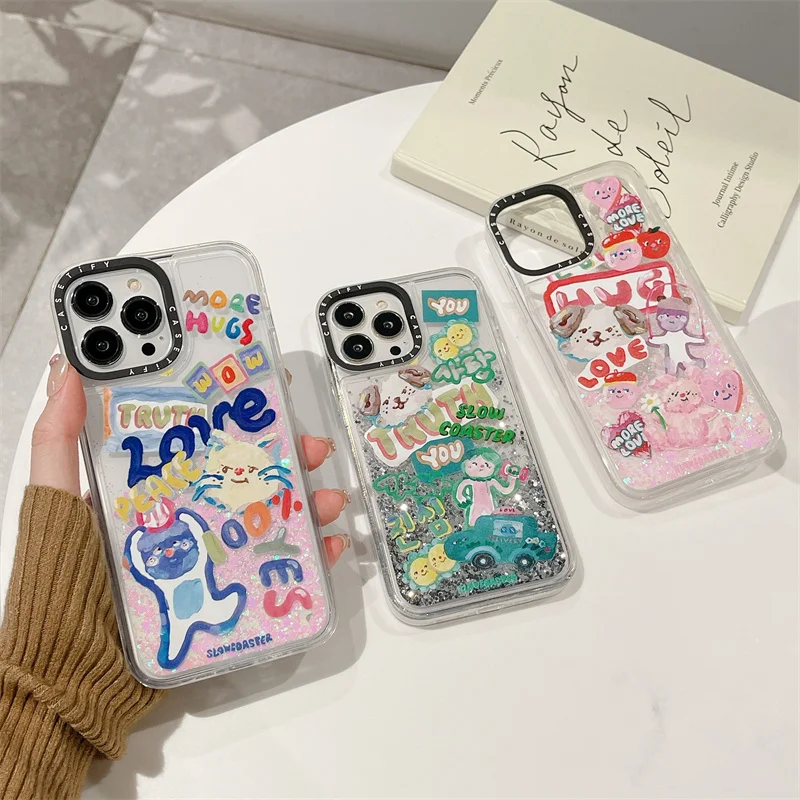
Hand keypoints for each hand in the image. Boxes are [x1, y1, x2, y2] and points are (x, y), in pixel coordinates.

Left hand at [31, 354, 351, 564]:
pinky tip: (329, 543)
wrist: (78, 673)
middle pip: (248, 473)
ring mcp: (213, 551)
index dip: (239, 413)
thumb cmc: (64, 583)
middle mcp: (189, 512)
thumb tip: (65, 368)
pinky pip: (279, 565)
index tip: (267, 389)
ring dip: (308, 501)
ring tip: (329, 499)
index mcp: (156, 486)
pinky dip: (311, 553)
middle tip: (310, 446)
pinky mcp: (230, 589)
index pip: (203, 438)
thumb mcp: (56, 502)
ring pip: (272, 515)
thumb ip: (58, 440)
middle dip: (286, 455)